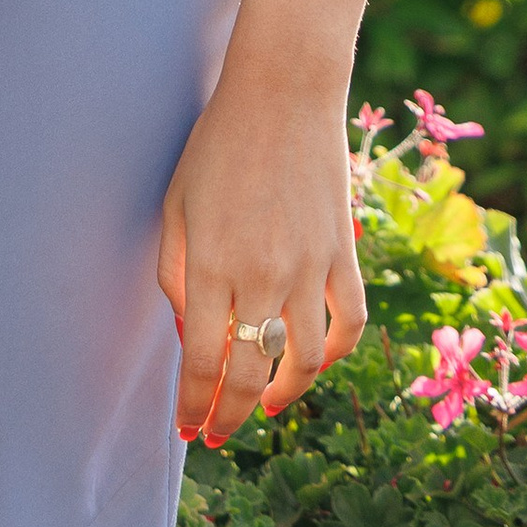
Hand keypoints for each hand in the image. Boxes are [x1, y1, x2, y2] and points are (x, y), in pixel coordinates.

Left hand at [158, 55, 367, 447]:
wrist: (281, 92)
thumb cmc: (216, 144)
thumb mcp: (176, 204)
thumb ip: (177, 272)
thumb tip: (190, 333)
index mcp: (213, 264)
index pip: (204, 363)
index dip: (196, 406)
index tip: (190, 428)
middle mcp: (263, 276)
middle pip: (251, 375)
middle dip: (231, 416)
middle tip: (218, 433)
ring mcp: (310, 268)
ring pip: (307, 362)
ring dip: (284, 394)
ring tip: (264, 404)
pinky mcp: (343, 254)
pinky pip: (349, 323)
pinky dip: (335, 353)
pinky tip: (313, 361)